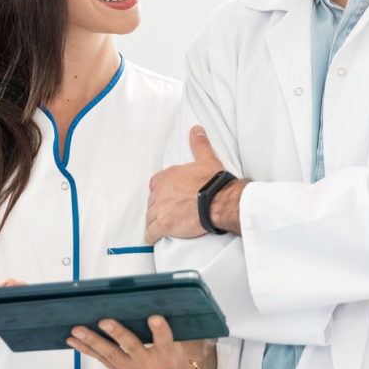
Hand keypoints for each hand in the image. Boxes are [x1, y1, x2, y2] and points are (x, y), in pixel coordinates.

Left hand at [67, 315, 198, 368]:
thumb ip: (162, 331)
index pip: (165, 340)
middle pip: (132, 348)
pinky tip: (76, 342)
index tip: (154, 318)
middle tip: (104, 322)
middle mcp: (149, 366)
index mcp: (167, 355)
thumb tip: (144, 307)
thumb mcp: (176, 346)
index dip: (159, 330)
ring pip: (111, 355)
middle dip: (117, 334)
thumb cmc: (173, 363)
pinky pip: (103, 362)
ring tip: (79, 331)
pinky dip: (88, 350)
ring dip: (93, 342)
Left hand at [145, 126, 223, 244]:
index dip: (161, 192)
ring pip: (150, 218)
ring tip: (163, 226)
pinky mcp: (163, 225)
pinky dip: (152, 237)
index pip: (155, 185)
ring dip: (155, 222)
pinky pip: (150, 233)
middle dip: (159, 208)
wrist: (218, 200)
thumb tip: (196, 129)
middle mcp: (159, 192)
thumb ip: (199, 144)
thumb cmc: (213, 181)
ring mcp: (159, 209)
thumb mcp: (206, 159)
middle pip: (152, 202)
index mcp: (167, 177)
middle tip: (169, 213)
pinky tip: (155, 238)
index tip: (169, 197)